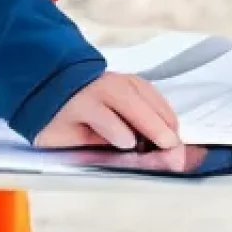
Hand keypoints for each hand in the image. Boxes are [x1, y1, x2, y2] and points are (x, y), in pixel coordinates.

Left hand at [34, 72, 180, 150]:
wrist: (56, 85)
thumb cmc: (60, 119)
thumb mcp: (64, 137)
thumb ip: (90, 143)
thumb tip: (121, 152)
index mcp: (82, 103)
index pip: (103, 116)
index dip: (116, 131)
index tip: (131, 145)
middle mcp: (104, 87)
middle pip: (132, 103)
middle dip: (152, 124)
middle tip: (170, 144)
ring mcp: (121, 80)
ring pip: (146, 95)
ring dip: (163, 115)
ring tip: (175, 135)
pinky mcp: (132, 79)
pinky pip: (152, 92)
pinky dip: (163, 106)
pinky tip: (170, 120)